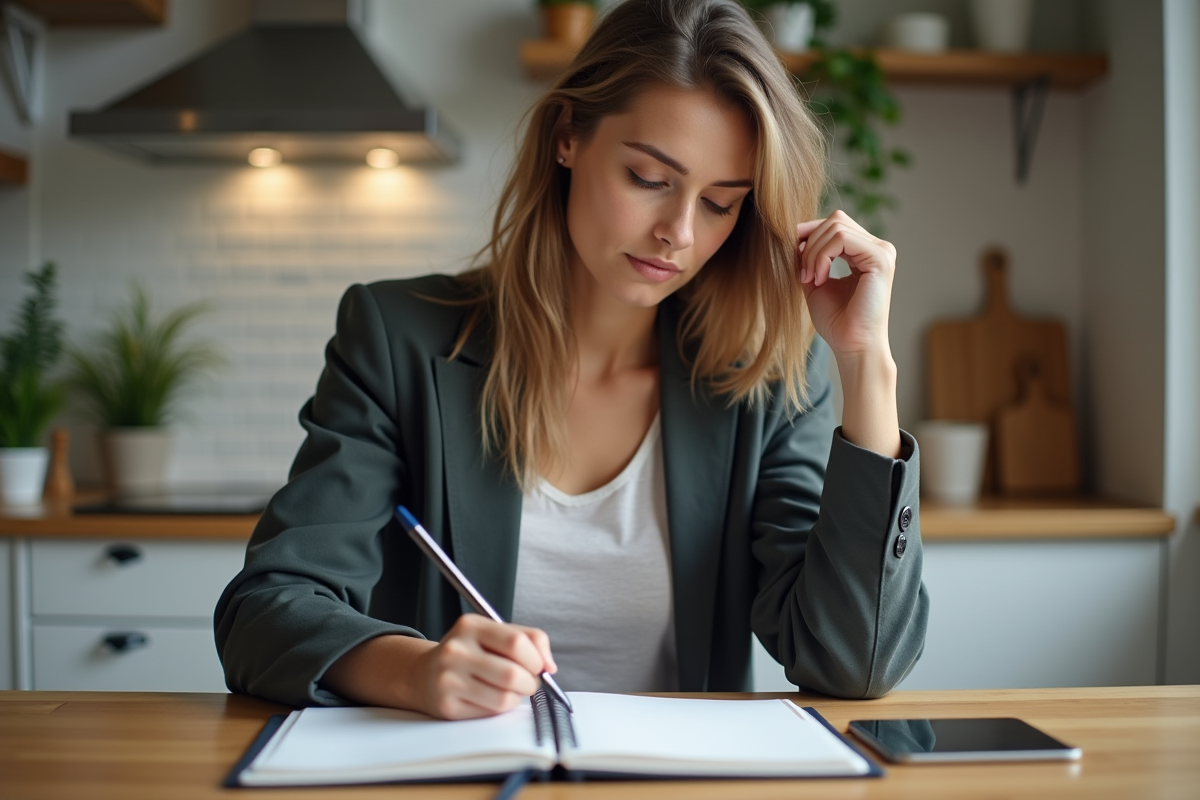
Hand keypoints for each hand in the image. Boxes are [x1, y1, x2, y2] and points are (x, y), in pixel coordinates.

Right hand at [412, 614, 555, 719]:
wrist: (423, 674)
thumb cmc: (468, 653)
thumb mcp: (493, 633)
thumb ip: (528, 639)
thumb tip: (550, 666)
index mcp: (470, 626)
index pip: (515, 642)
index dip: (535, 658)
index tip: (539, 665)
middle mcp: (456, 651)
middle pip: (512, 674)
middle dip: (530, 682)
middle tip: (528, 682)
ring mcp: (449, 679)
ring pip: (504, 697)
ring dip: (516, 697)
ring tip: (509, 689)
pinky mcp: (447, 706)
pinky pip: (490, 712)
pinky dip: (499, 708)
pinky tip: (490, 698)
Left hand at [794, 210, 900, 457]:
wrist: (851, 345)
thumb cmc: (836, 320)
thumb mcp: (815, 281)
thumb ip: (808, 257)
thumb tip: (796, 233)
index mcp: (865, 252)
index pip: (835, 224)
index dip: (809, 235)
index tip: (797, 263)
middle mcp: (878, 248)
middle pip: (835, 220)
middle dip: (810, 243)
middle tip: (804, 275)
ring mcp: (882, 251)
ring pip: (836, 226)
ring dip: (814, 252)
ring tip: (811, 279)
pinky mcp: (881, 259)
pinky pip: (841, 238)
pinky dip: (822, 256)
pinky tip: (820, 278)